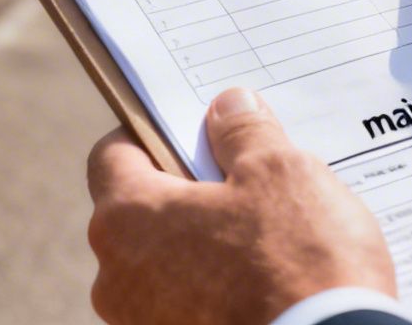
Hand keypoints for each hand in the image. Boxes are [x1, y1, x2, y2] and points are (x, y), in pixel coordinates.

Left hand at [86, 88, 394, 324]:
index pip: (113, 155)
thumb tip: (228, 107)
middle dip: (187, 192)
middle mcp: (116, 277)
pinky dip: (216, 290)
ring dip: (204, 245)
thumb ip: (244, 132)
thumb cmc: (298, 266)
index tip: (194, 133)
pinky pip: (186, 304)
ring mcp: (140, 323)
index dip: (154, 134)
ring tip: (266, 238)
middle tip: (244, 182)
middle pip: (141, 212)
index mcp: (125, 218)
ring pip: (165, 263)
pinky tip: (266, 282)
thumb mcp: (280, 173)